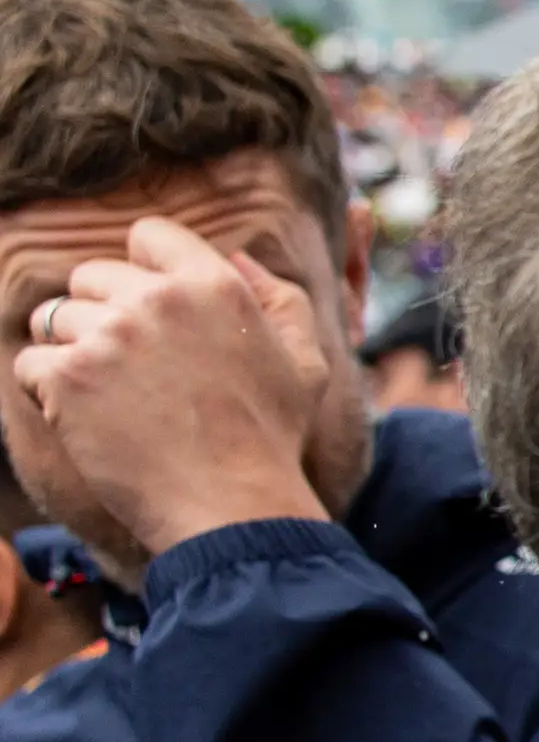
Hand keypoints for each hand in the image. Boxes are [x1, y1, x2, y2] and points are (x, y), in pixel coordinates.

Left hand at [14, 217, 335, 560]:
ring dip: (72, 352)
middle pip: (90, 276)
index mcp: (214, 285)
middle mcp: (157, 300)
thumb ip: (279, 298)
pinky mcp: (67, 378)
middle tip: (129, 367)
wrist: (233, 507)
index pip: (147, 235)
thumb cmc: (270, 439)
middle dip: (101, 313)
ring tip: (109, 396)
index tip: (150, 310)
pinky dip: (49, 391)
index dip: (144, 267)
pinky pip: (31, 363)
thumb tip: (236, 256)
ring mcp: (107, 336)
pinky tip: (89, 419)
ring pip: (53, 318)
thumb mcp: (304, 362)